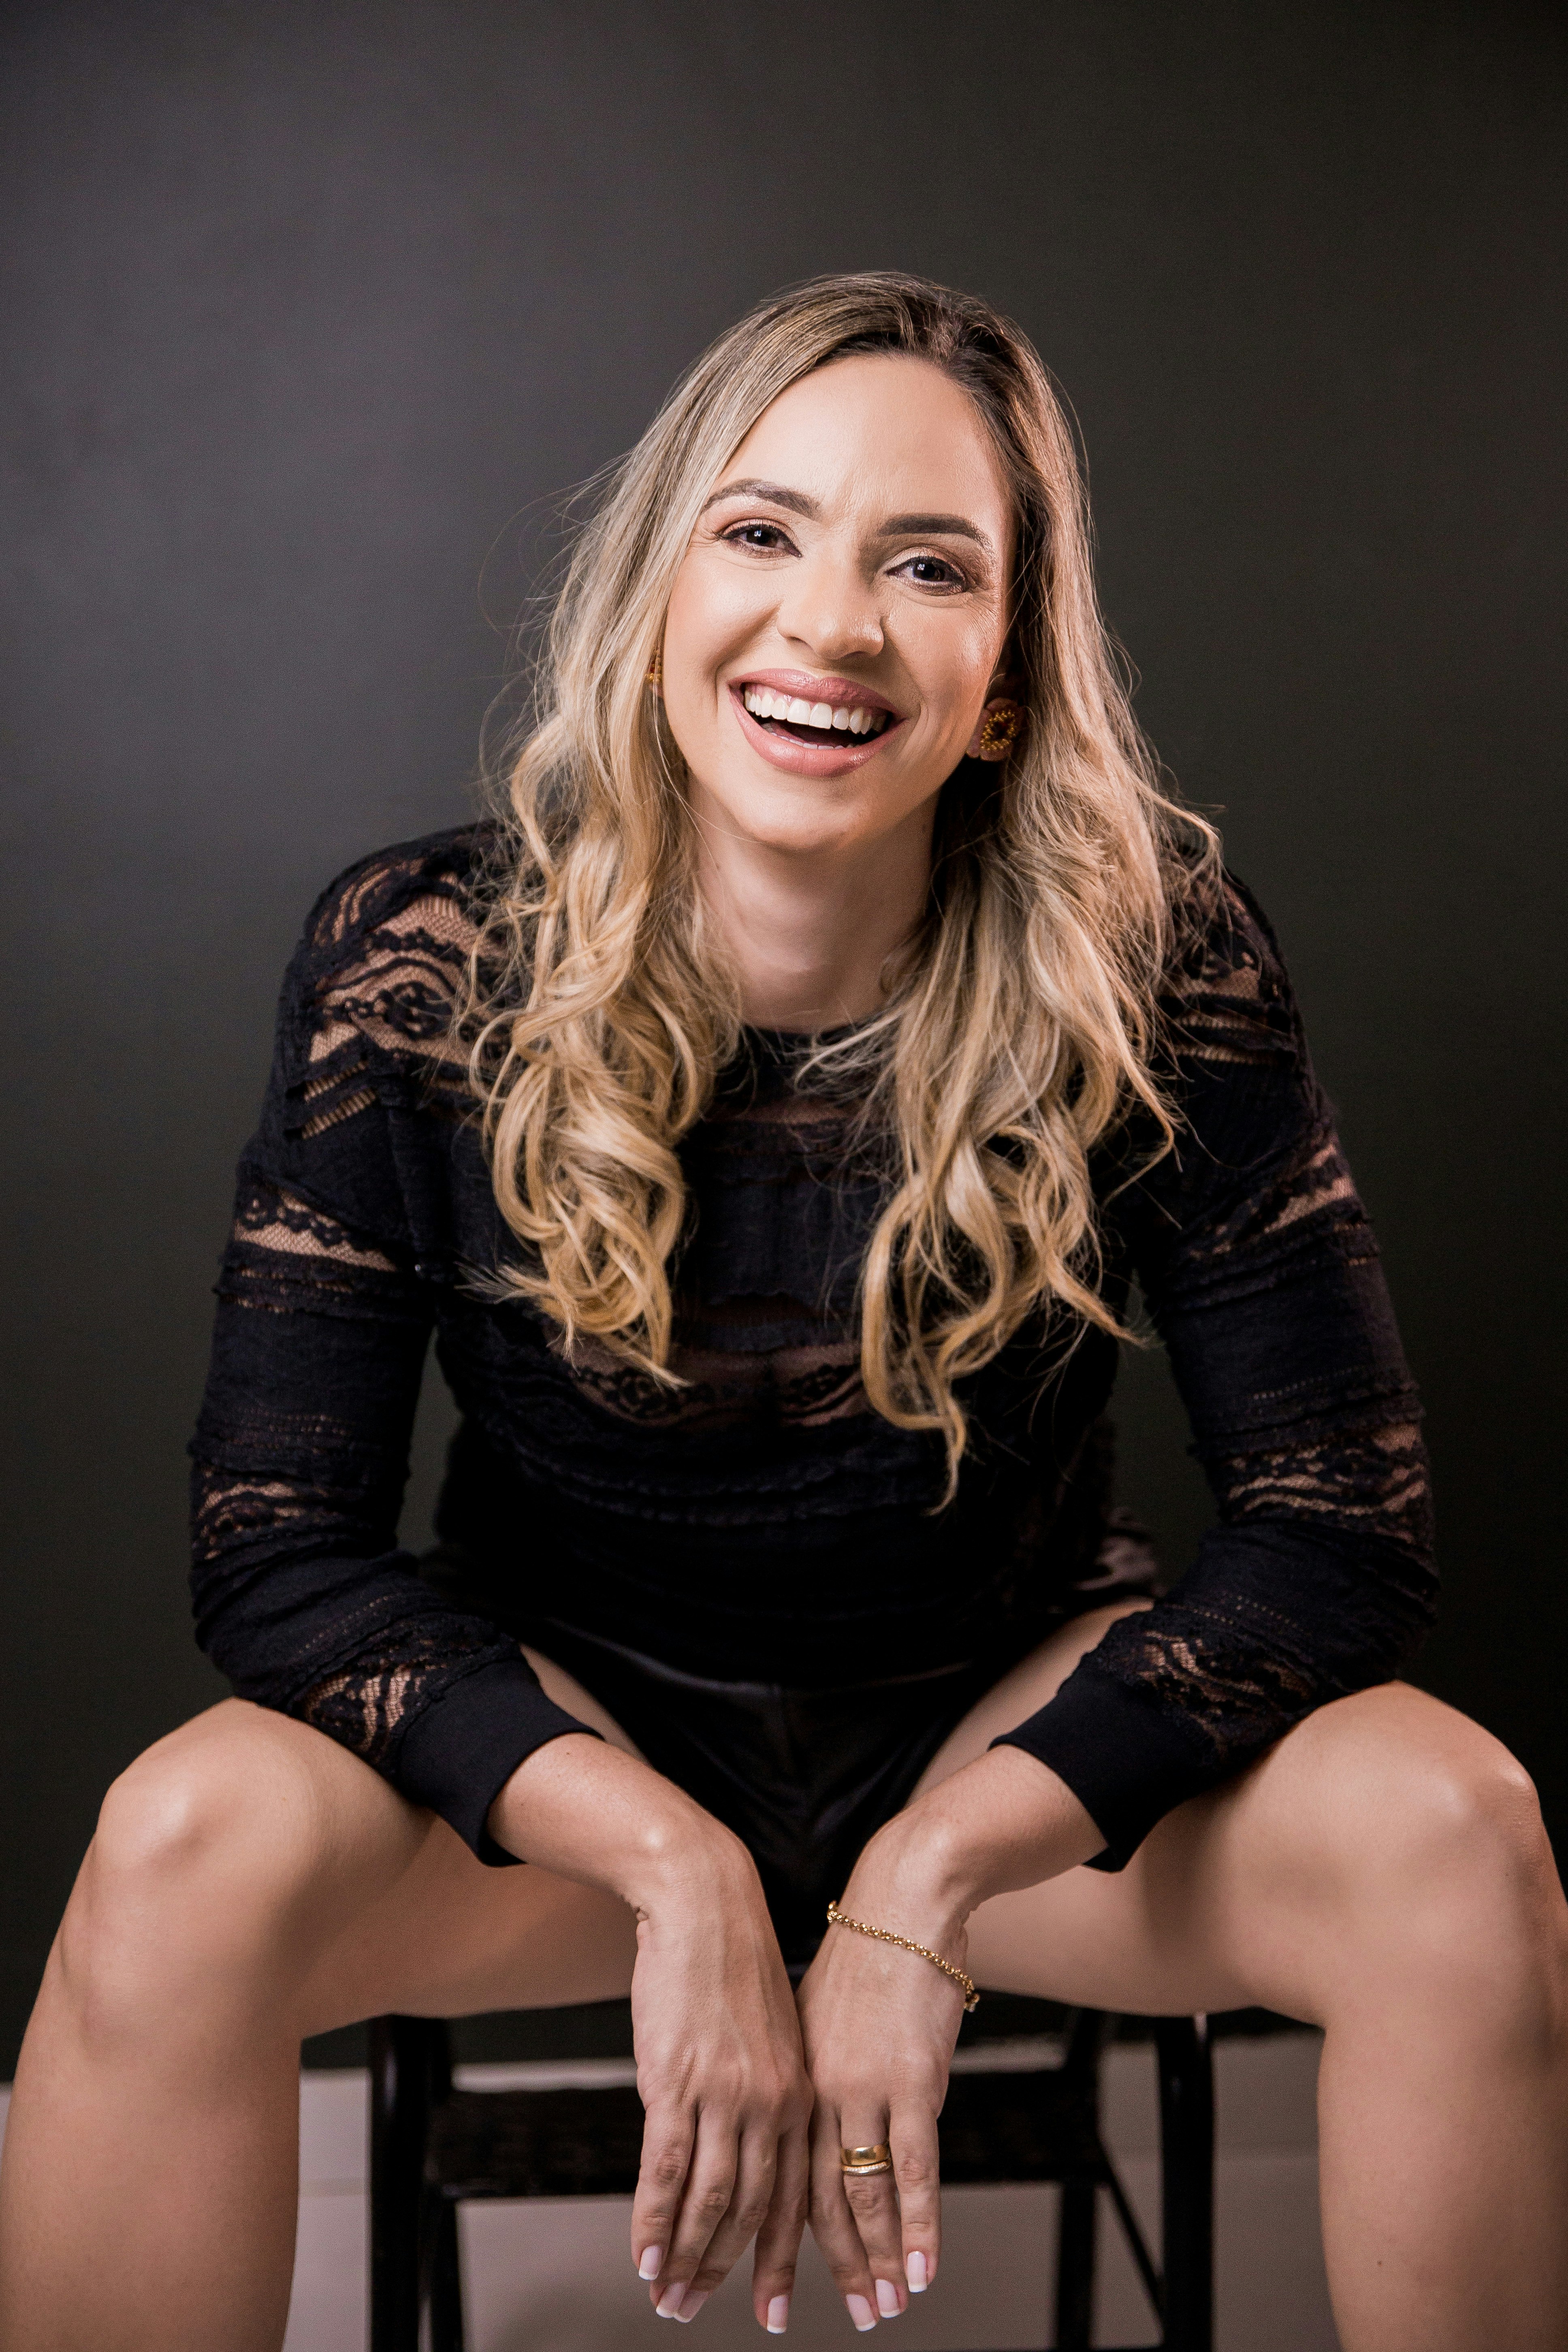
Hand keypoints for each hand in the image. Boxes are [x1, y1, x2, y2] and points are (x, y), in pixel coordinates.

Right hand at [488, 1737, 813, 2329]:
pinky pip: (665, 2173)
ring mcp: (725, 2096)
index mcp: (799, 2094)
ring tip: (667, 2299)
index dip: (779, 2261)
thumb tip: (740, 2147)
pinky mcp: (678, 2083)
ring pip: (707, 2204)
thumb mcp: (765, 2037)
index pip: (792, 2199)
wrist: (705, 1902)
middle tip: (697, 2313)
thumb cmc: (729, 1966)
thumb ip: (762, 2094)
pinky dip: (653, 2224)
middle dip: (724, 2274)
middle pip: (750, 2213)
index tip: (770, 2309)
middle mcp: (771, 2104)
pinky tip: (644, 2259)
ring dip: (685, 2260)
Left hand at [795, 1746, 1101, 2327]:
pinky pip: (914, 2169)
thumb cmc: (864, 1955)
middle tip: (793, 2321)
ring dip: (869, 2261)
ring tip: (878, 2310)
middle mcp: (818, 2091)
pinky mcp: (912, 2080)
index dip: (756, 2240)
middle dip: (800, 2267)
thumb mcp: (814, 2018)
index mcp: (789, 2079)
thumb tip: (805, 2115)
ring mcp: (864, 2088)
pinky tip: (919, 2267)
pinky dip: (917, 2225)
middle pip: (805, 2199)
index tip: (748, 2290)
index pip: (768, 2177)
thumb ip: (809, 2073)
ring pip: (859, 2194)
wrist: (902, 1900)